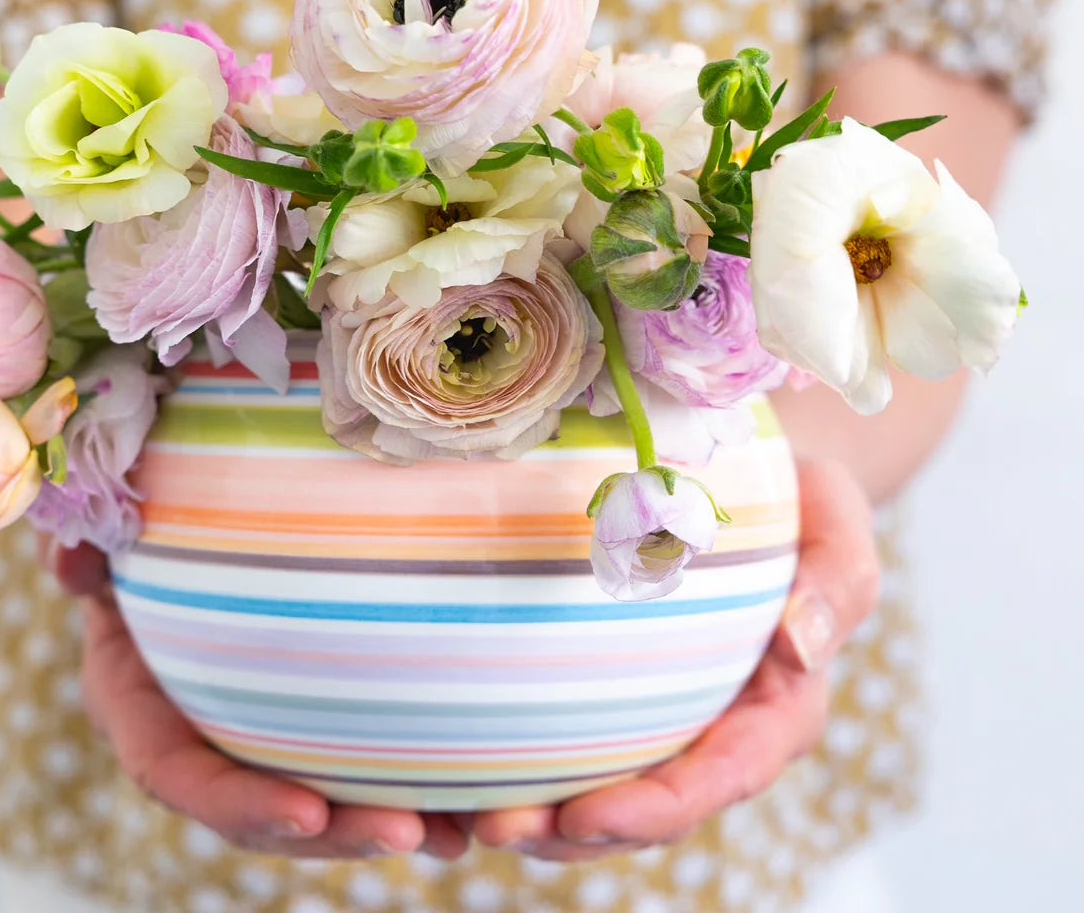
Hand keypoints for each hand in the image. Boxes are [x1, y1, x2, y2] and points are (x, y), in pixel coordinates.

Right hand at [42, 540, 469, 860]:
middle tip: (410, 834)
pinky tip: (472, 800)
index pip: (177, 774)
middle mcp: (200, 735)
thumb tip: (71, 560)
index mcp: (140, 705)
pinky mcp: (307, 715)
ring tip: (459, 835)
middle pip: (261, 811)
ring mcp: (258, 733)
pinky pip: (355, 759)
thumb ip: (82, 548)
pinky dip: (409, 784)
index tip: (307, 814)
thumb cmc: (137, 533)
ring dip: (382, 823)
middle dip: (334, 835)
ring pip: (317, 801)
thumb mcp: (106, 534)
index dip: (238, 804)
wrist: (173, 528)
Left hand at [471, 458, 880, 859]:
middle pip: (652, 807)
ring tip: (470, 813)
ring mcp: (673, 714)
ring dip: (541, 814)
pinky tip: (471, 756)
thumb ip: (840, 580)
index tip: (585, 816)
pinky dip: (530, 757)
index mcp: (779, 707)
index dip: (657, 809)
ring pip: (609, 789)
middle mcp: (723, 728)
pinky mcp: (628, 687)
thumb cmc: (803, 499)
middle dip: (577, 832)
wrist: (764, 479)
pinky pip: (581, 736)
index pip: (723, 775)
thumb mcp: (837, 520)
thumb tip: (803, 645)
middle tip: (497, 825)